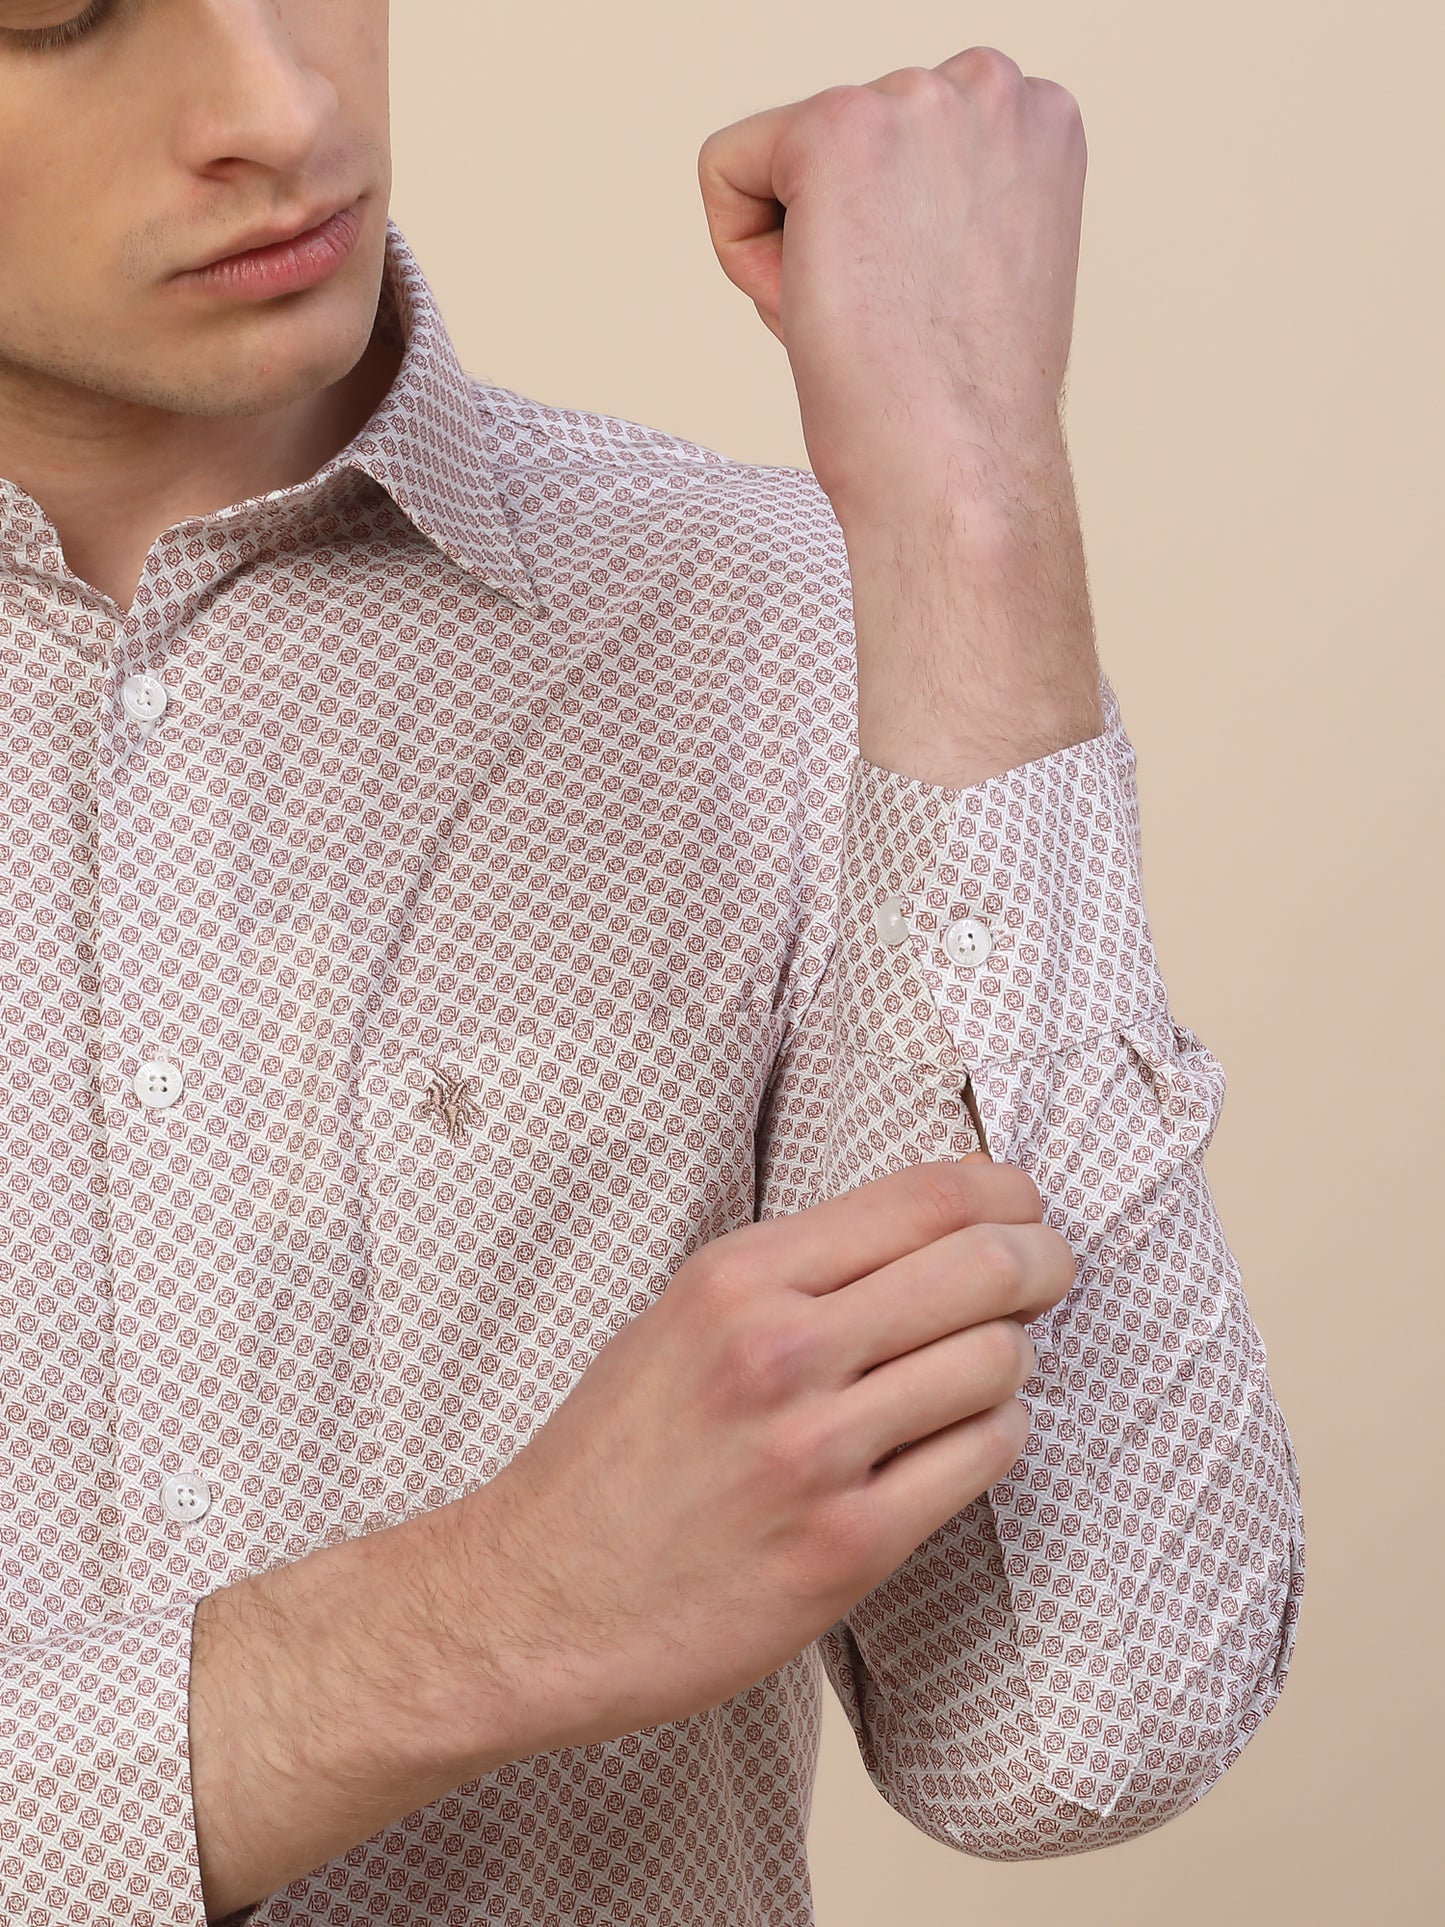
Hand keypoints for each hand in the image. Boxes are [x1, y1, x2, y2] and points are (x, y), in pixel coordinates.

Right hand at [462, 1155, 1074, 1758]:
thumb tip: (933, 1225)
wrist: (536, 1599)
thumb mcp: (681, 1319)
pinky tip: (961, 1440)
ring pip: (998, 1363)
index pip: (926, 1195)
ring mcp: (817, 1451)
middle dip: (1042, 1264)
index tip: (1023, 1207)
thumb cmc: (613, 1459)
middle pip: (983, 1267)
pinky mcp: (848, 1545)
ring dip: (1013, 1361)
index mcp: (739, 1277)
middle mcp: (780, 1350)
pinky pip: (984, 1458)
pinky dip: (994, 1437)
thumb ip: (798, 1273)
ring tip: (983, 1372)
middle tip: (1047, 1275)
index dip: (1005, 1193)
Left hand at [697, 47, 1086, 525]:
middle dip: (843, 237)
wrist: (963, 470)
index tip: (932, 306)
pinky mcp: (838, 126)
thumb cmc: (968, 410)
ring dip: (800, 252)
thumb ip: (941, 203)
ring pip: (782, 162)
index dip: (890, 242)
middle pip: (837, 145)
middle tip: (896, 323)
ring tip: (867, 319)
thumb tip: (875, 205)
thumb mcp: (980, 269)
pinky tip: (815, 304)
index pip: (900, 144)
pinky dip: (742, 255)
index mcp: (1036, 119)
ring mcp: (916, 99)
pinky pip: (725, 169)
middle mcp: (991, 86)